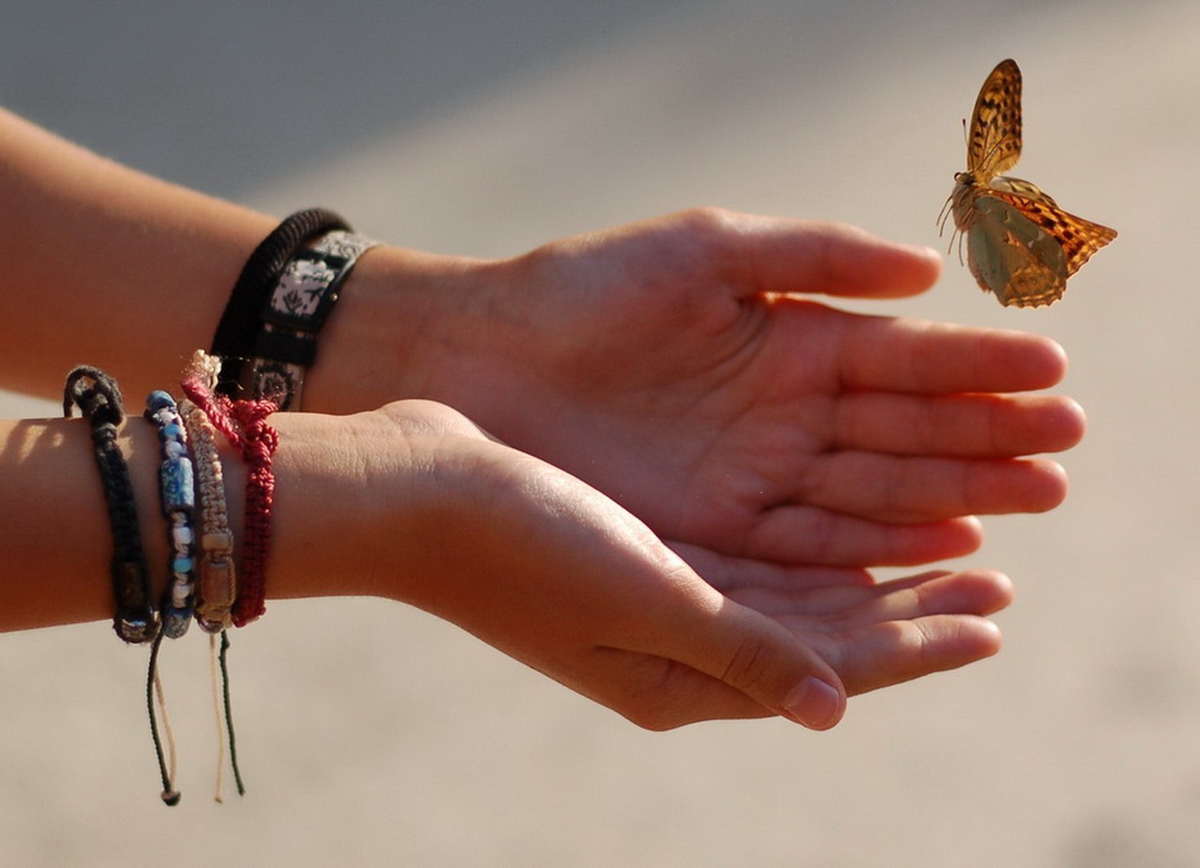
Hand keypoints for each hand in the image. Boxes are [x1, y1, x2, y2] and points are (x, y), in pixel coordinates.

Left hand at [314, 209, 1084, 567]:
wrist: (480, 364)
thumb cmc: (583, 293)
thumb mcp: (704, 252)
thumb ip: (816, 256)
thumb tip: (930, 268)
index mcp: (787, 342)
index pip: (901, 361)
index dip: (977, 368)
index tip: (1054, 375)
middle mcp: (779, 417)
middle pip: (900, 435)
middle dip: (984, 441)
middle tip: (1067, 451)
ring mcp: (750, 480)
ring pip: (868, 496)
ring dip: (951, 499)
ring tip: (1030, 501)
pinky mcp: (713, 535)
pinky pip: (809, 548)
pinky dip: (876, 550)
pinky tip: (943, 546)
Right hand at [326, 401, 1013, 730]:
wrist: (414, 491)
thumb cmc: (522, 542)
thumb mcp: (644, 598)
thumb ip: (743, 650)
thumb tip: (835, 710)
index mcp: (679, 676)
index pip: (826, 668)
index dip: (915, 642)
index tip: (993, 616)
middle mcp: (674, 649)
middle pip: (820, 636)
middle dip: (907, 609)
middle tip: (992, 581)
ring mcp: (654, 604)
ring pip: (791, 596)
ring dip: (866, 575)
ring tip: (939, 552)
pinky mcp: (638, 556)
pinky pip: (748, 560)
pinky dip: (804, 548)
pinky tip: (842, 529)